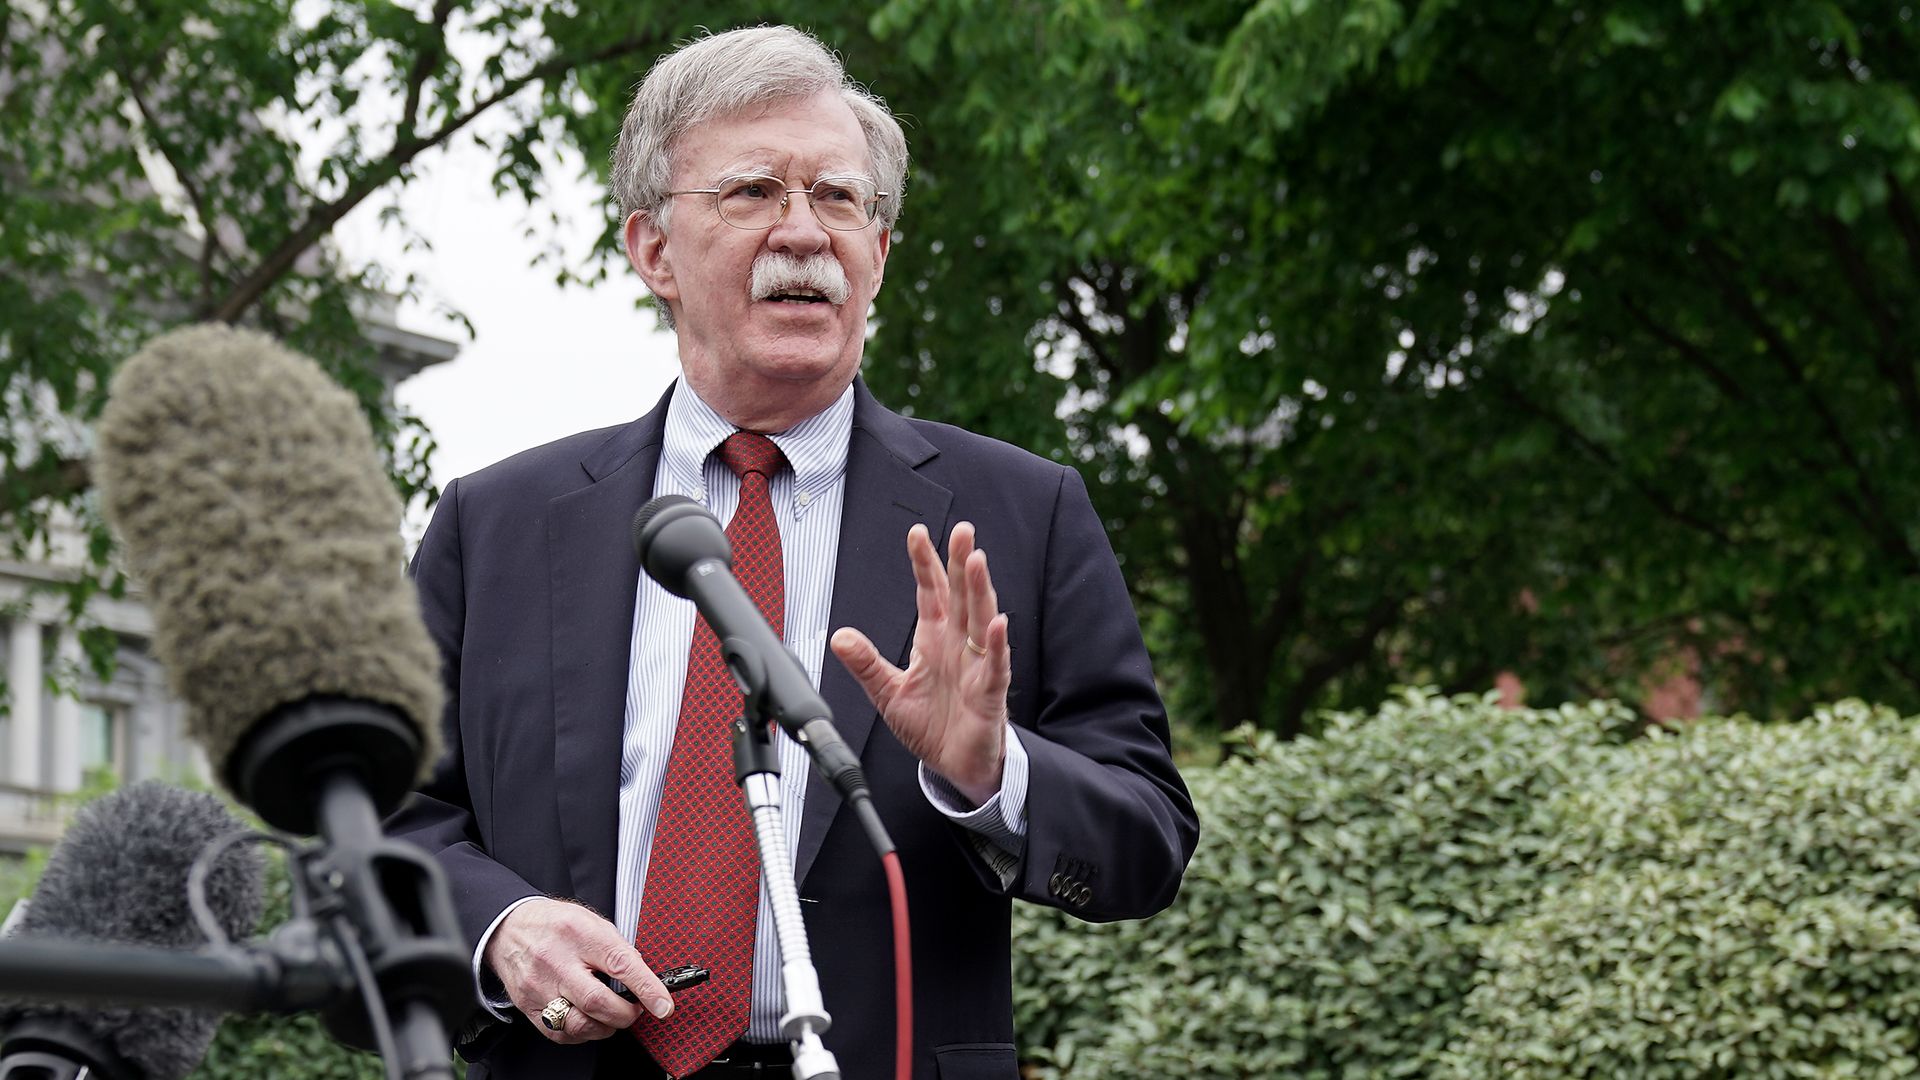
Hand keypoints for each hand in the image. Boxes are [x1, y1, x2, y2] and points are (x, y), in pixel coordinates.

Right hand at [484, 897, 671, 1044]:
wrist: (509, 928)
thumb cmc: (556, 924)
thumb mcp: (592, 921)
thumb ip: (617, 948)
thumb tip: (644, 978)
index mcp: (580, 933)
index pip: (621, 964)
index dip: (647, 989)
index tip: (664, 1005)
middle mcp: (557, 961)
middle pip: (598, 1002)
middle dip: (626, 1014)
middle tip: (635, 1009)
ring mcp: (539, 986)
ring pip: (579, 1024)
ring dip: (605, 1027)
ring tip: (611, 1014)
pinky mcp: (528, 1006)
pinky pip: (560, 1033)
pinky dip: (582, 1033)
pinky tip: (587, 1019)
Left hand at [830, 521, 1010, 804]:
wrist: (954, 765)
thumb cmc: (930, 726)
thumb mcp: (888, 693)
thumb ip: (867, 663)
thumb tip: (839, 637)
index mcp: (934, 639)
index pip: (931, 593)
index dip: (925, 563)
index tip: (918, 534)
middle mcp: (958, 644)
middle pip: (960, 596)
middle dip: (961, 563)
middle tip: (963, 531)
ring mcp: (977, 665)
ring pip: (980, 620)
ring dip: (980, 590)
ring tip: (978, 561)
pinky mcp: (990, 692)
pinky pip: (995, 664)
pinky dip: (996, 644)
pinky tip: (997, 623)